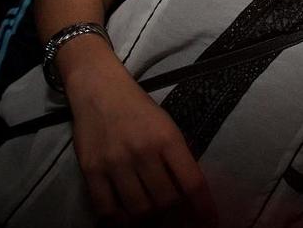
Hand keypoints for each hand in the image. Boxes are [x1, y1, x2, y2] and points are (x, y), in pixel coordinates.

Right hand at [66, 61, 217, 225]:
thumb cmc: (138, 108)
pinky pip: (107, 209)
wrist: (100, 89)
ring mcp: (115, 162)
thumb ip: (178, 157)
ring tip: (153, 218)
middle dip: (176, 217)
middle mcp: (143, 151)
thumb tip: (191, 194)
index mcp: (168, 138)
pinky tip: (127, 219)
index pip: (192, 183)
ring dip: (149, 220)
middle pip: (166, 201)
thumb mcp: (167, 126)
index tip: (210, 222)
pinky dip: (119, 221)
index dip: (203, 208)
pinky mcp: (91, 170)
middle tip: (177, 220)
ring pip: (139, 209)